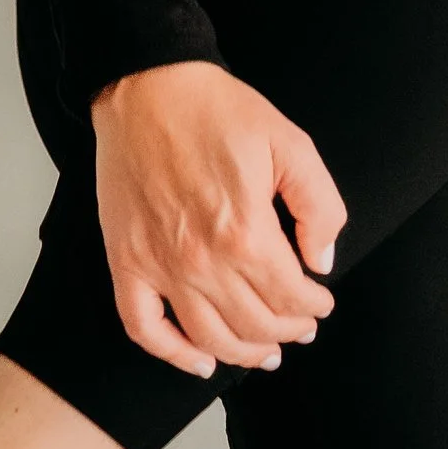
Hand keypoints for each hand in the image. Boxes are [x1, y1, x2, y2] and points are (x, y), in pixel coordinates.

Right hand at [92, 63, 347, 378]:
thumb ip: (319, 206)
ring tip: (264, 351)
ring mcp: (159, 265)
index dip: (313, 308)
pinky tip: (199, 361)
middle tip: (299, 329)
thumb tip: (321, 261)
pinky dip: (172, 355)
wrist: (147, 87)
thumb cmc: (217, 111)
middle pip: (255, 324)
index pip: (291, 298)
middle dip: (286, 332)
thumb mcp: (291, 143)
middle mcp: (201, 260)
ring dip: (244, 354)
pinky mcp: (126, 261)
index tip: (320, 303)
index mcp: (246, 232)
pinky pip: (145, 328)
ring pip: (208, 338)